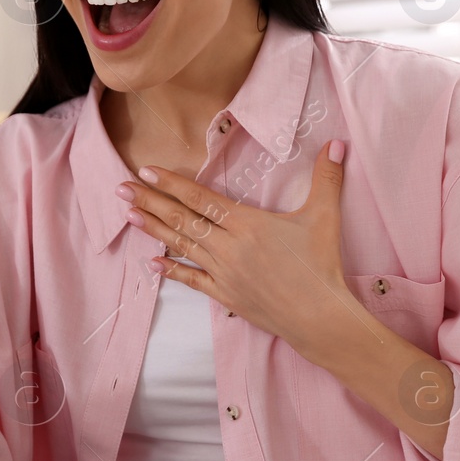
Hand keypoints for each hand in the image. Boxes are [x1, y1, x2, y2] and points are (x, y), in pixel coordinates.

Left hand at [116, 138, 379, 357]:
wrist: (320, 317)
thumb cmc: (322, 266)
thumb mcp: (325, 216)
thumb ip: (328, 178)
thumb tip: (338, 142)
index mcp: (248, 224)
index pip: (202, 199)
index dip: (173, 184)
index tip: (147, 171)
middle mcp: (229, 247)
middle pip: (183, 220)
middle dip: (150, 202)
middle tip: (121, 188)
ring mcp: (224, 273)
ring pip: (182, 246)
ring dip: (154, 229)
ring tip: (129, 215)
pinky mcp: (226, 296)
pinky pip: (193, 280)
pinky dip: (172, 271)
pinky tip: (153, 263)